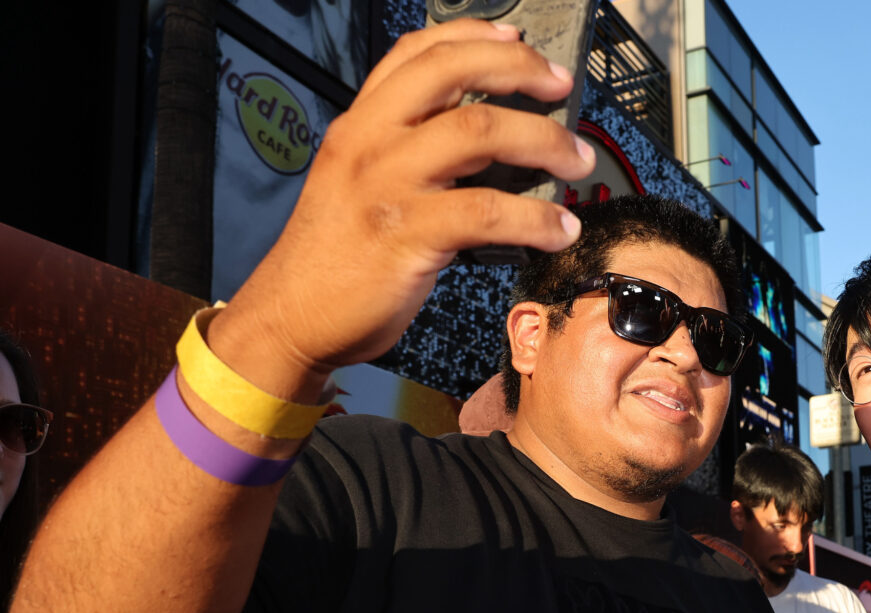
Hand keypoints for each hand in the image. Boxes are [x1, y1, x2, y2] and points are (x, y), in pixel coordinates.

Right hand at [209, 18, 596, 397]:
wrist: (291, 316)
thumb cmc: (335, 257)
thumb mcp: (358, 181)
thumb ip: (406, 152)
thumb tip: (484, 139)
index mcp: (360, 124)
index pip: (417, 53)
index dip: (474, 37)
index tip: (519, 42)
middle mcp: (370, 142)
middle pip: (453, 75)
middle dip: (520, 71)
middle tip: (561, 87)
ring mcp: (387, 185)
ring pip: (478, 132)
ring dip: (544, 142)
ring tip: (578, 161)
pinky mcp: (407, 235)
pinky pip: (487, 212)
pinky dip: (536, 219)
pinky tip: (560, 229)